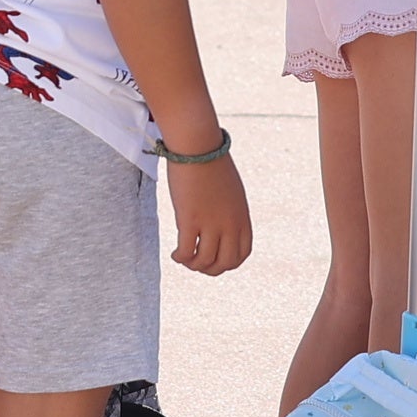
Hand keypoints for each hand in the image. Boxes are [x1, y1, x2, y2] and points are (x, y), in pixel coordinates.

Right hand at [163, 152, 250, 273]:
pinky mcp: (191, 220)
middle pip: (225, 263)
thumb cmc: (212, 165)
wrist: (199, 148)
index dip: (228, 264)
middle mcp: (230, 224)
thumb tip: (221, 227)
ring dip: (193, 265)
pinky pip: (186, 252)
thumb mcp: (231, 192)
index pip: (242, 254)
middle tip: (196, 263)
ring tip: (184, 258)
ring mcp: (211, 223)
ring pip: (205, 262)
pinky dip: (180, 258)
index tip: (214, 261)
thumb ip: (230, 212)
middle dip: (210, 269)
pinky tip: (174, 254)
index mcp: (242, 217)